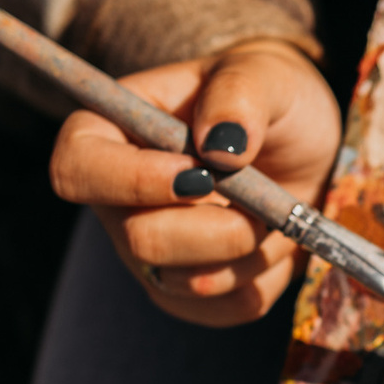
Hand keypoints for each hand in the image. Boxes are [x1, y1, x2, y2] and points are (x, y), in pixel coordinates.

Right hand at [48, 39, 341, 325]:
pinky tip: (276, 240)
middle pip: (139, 239)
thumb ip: (239, 95)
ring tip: (277, 210)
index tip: (201, 172)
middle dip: (218, 227)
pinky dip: (267, 277)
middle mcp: (116, 200)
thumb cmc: (269, 98)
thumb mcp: (264, 75)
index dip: (132, 180)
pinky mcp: (187, 293)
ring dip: (251, 251)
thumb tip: (222, 147)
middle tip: (267, 200)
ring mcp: (147, 253)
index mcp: (111, 132)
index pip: (76, 168)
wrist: (306, 146)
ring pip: (189, 283)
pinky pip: (226, 308)